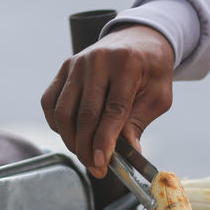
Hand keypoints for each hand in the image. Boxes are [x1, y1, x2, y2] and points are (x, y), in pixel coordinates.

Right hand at [41, 24, 174, 178]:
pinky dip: (56, 125)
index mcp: (126, 65)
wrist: (137, 39)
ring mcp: (76, 63)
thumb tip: (128, 151)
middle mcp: (97, 61)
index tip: (102, 163)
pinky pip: (50, 103)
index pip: (113, 109)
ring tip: (85, 156)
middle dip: (87, 147)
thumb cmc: (150, 71)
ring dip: (71, 141)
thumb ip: (140, 122)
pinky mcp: (63, 69)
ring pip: (63, 111)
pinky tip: (70, 136)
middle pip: (85, 114)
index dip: (105, 140)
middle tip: (96, 170)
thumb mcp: (158, 95)